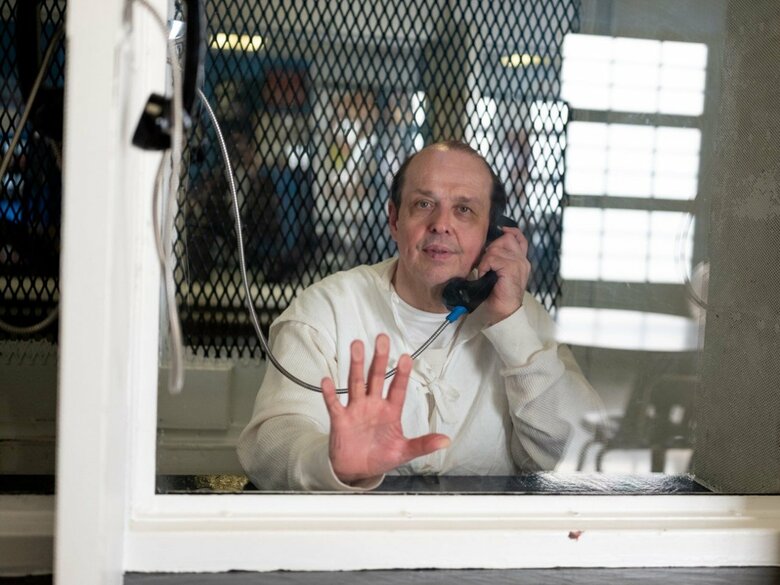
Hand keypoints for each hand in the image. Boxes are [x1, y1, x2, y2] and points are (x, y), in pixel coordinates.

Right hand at [321, 334, 450, 483]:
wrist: (356, 470)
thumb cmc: (381, 456)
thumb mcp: (404, 452)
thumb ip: (422, 444)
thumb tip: (446, 441)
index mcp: (390, 411)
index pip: (398, 389)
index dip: (402, 374)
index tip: (406, 358)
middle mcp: (373, 404)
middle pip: (376, 377)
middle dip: (379, 359)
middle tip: (382, 338)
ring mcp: (356, 409)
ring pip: (356, 382)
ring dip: (356, 365)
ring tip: (357, 345)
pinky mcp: (340, 419)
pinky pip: (334, 404)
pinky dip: (329, 393)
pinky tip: (327, 380)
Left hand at [477, 226, 530, 324]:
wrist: (504, 311)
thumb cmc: (499, 294)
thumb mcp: (499, 273)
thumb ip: (499, 260)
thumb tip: (487, 248)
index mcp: (521, 260)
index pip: (519, 238)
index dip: (510, 231)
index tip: (501, 230)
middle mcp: (522, 260)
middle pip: (506, 238)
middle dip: (492, 248)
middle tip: (486, 263)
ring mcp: (519, 263)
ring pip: (496, 248)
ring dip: (486, 259)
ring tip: (485, 271)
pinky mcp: (512, 268)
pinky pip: (492, 258)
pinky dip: (485, 266)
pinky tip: (485, 275)